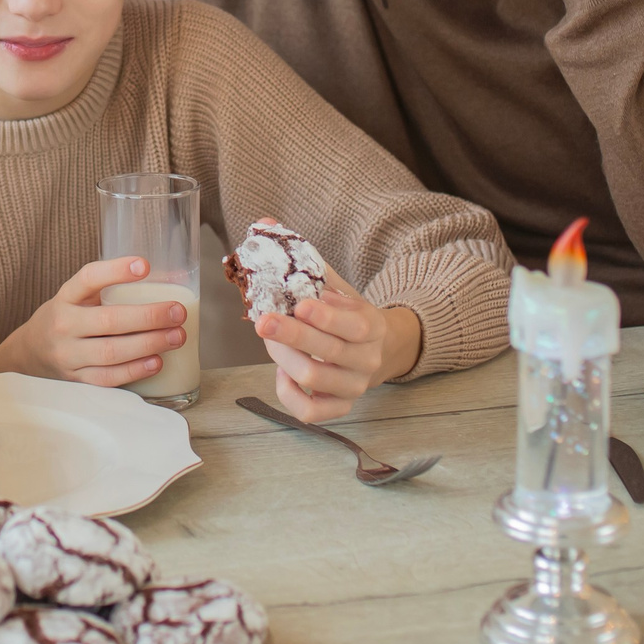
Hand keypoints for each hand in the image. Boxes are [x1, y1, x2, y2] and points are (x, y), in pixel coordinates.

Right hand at [0, 258, 186, 387]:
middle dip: (148, 316)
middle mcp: (63, 325)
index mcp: (65, 297)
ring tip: (176, 336)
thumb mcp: (79, 297)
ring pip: (111, 352)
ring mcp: (68, 355)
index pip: (88, 278)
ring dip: (148, 344)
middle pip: (108, 320)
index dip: (116, 271)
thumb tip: (172, 278)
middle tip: (177, 311)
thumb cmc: (68, 318)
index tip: (145, 265)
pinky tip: (157, 361)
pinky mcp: (76, 380)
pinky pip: (108, 377)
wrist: (31, 353)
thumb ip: (113, 288)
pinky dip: (134, 370)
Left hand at [253, 265, 423, 421]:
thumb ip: (310, 265)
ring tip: (269, 338)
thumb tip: (268, 232)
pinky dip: (288, 393)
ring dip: (283, 357)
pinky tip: (282, 371)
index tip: (301, 305)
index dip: (327, 318)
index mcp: (373, 328)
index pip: (355, 327)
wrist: (379, 349)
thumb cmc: (349, 315)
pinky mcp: (339, 407)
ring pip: (314, 378)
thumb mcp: (340, 289)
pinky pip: (309, 411)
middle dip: (293, 336)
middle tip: (264, 321)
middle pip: (329, 352)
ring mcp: (353, 387)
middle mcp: (367, 361)